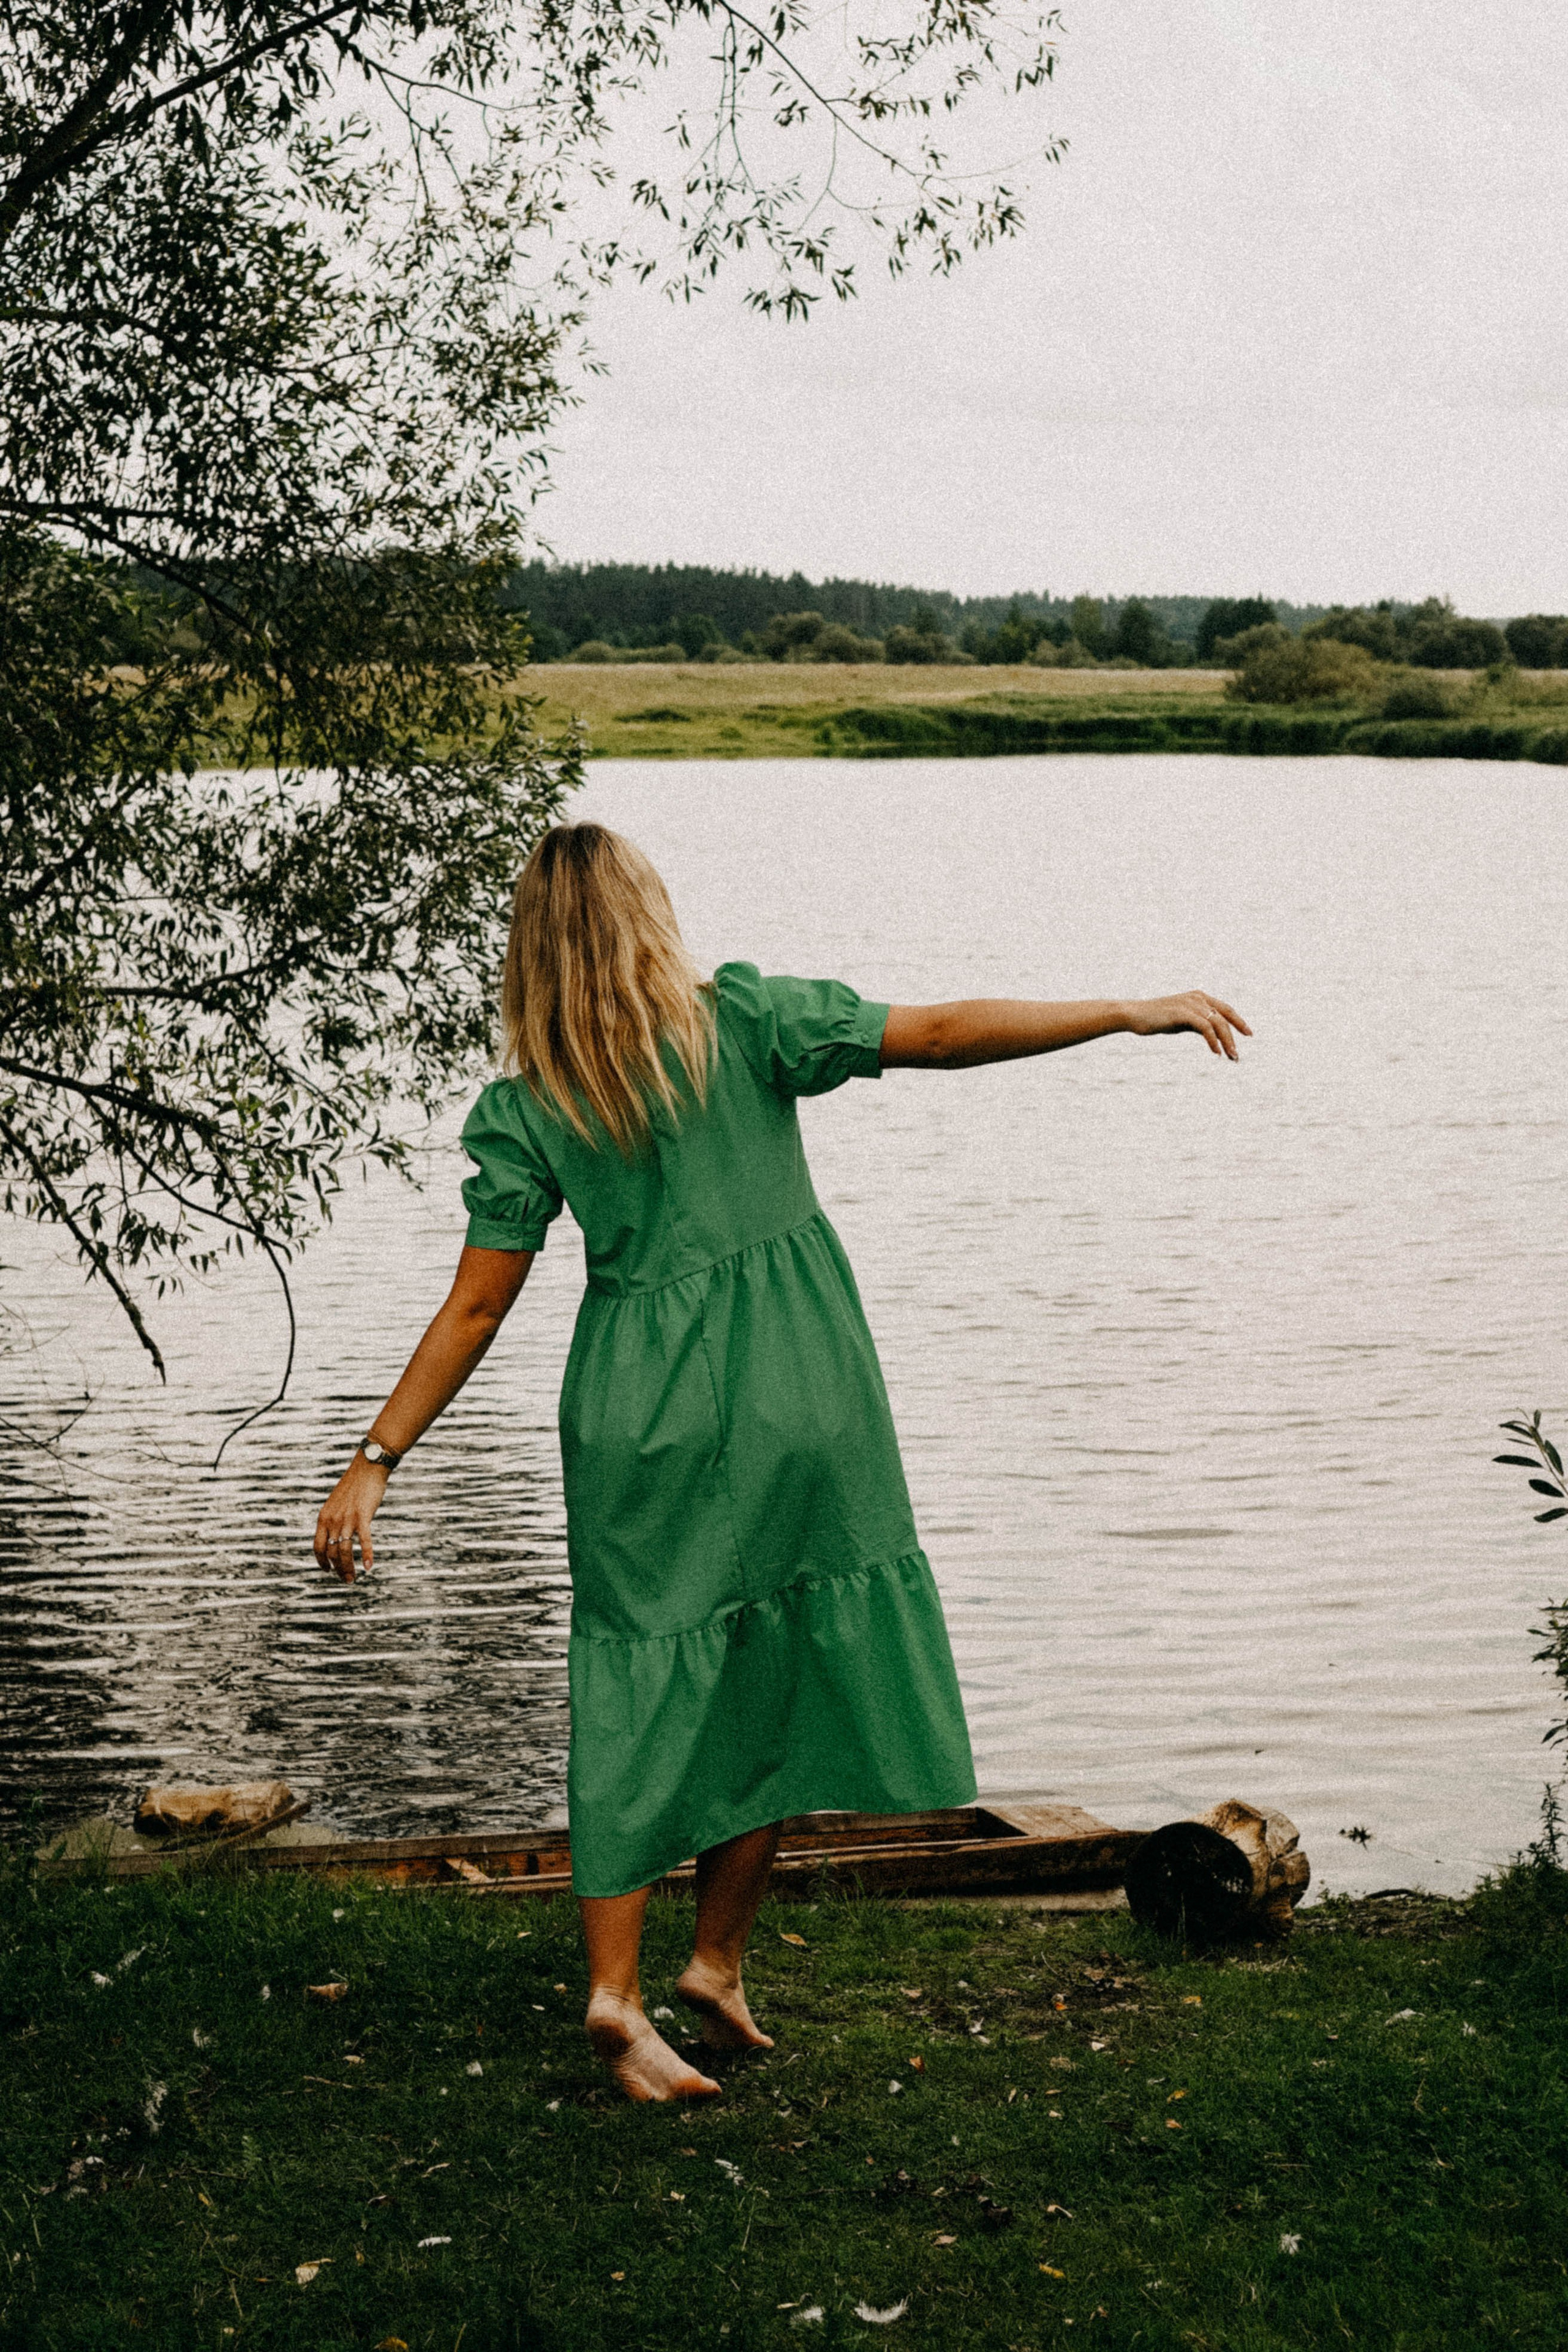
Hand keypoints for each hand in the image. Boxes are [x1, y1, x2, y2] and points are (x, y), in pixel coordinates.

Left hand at [314, 1455, 388, 1582]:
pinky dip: (367, 1555)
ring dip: (348, 1568)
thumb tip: (336, 1534)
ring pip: (344, 1551)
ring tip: (353, 1578)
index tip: (327, 1570)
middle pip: (331, 1553)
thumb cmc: (354, 1485)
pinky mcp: (363, 1516)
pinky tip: (369, 1566)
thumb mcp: (337, 1503)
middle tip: (346, 1580)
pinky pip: (364, 1541)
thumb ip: (334, 1519)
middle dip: (337, 1569)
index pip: (317, 1547)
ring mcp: (347, 1519)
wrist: (367, 1468)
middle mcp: (333, 1520)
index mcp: (324, 1517)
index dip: (321, 1562)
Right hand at [1125, 992, 1251, 1059]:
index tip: (1248, 1034)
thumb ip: (1197, 1024)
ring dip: (1227, 1042)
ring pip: (1218, 1023)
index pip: (1226, 1009)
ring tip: (1231, 1057)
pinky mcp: (1183, 1013)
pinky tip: (1216, 1052)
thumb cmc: (1156, 1019)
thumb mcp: (1181, 1020)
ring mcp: (1191, 1004)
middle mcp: (1198, 998)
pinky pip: (1205, 1028)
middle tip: (1237, 1055)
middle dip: (1235, 1035)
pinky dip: (1213, 1041)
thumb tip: (1211, 1035)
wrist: (1135, 1015)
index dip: (1238, 1021)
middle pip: (1225, 1016)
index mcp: (1199, 997)